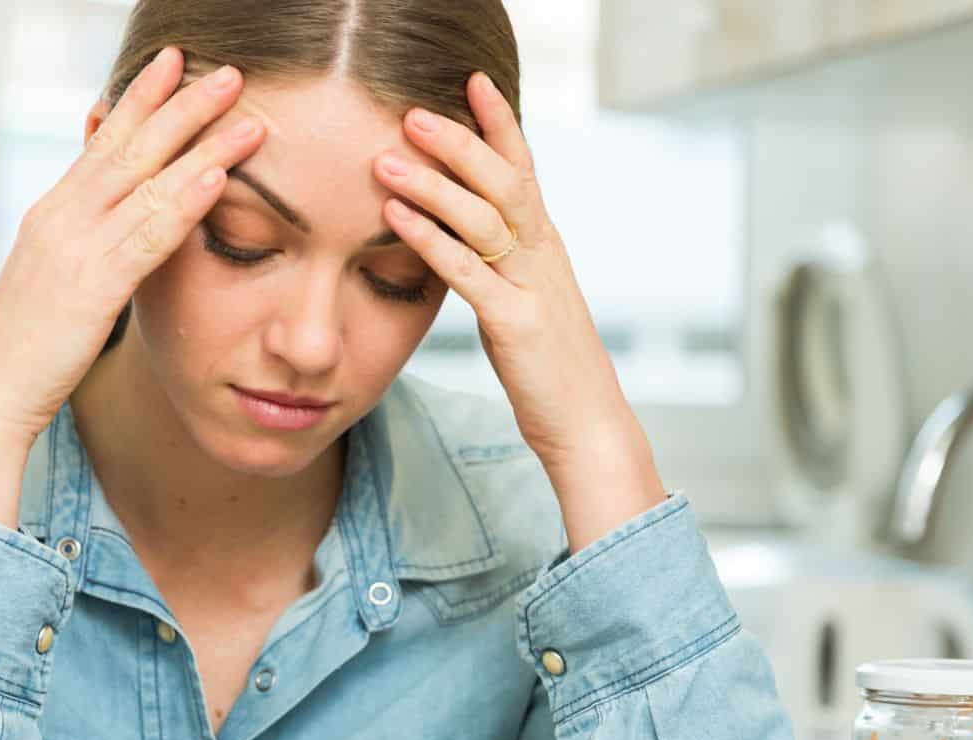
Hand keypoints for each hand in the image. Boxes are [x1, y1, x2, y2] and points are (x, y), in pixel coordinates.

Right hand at [0, 47, 264, 524]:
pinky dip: (184, 200)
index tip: (173, 64)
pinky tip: (217, 175)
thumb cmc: (28, 351)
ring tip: (244, 109)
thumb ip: (88, 249)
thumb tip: (121, 229)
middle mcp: (61, 217)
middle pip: (129, 146)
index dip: (139, 101)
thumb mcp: (57, 284)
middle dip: (178, 102)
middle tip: (224, 68)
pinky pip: (148, 235)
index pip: (103, 145)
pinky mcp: (92, 286)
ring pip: (147, 180)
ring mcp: (75, 248)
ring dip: (199, 141)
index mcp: (53, 215)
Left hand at [376, 73, 665, 549]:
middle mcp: (544, 255)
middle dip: (459, 141)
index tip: (472, 81)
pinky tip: (395, 218)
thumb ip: (500, 264)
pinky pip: (469, 271)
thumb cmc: (550, 369)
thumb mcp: (527, 303)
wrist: (588, 426)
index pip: (524, 168)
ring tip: (385, 159)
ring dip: (432, 184)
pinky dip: (429, 239)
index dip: (499, 122)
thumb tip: (462, 236)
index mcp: (546, 246)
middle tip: (411, 112)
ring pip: (484, 218)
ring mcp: (533, 286)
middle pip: (504, 180)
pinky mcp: (516, 323)